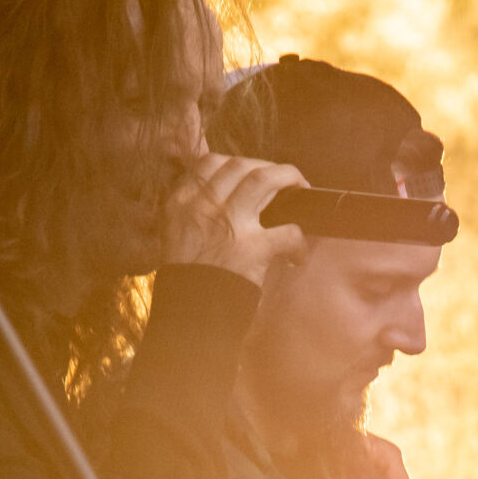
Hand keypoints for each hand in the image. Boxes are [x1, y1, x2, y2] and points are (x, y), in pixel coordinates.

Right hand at [163, 152, 306, 284]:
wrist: (188, 316)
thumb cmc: (186, 282)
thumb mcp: (176, 237)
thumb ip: (194, 214)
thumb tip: (224, 200)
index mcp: (182, 204)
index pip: (209, 163)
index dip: (235, 163)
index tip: (249, 173)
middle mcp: (204, 207)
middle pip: (240, 165)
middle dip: (267, 167)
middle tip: (282, 181)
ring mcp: (229, 224)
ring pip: (264, 178)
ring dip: (289, 178)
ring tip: (301, 191)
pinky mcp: (253, 248)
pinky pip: (288, 231)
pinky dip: (299, 241)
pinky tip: (297, 256)